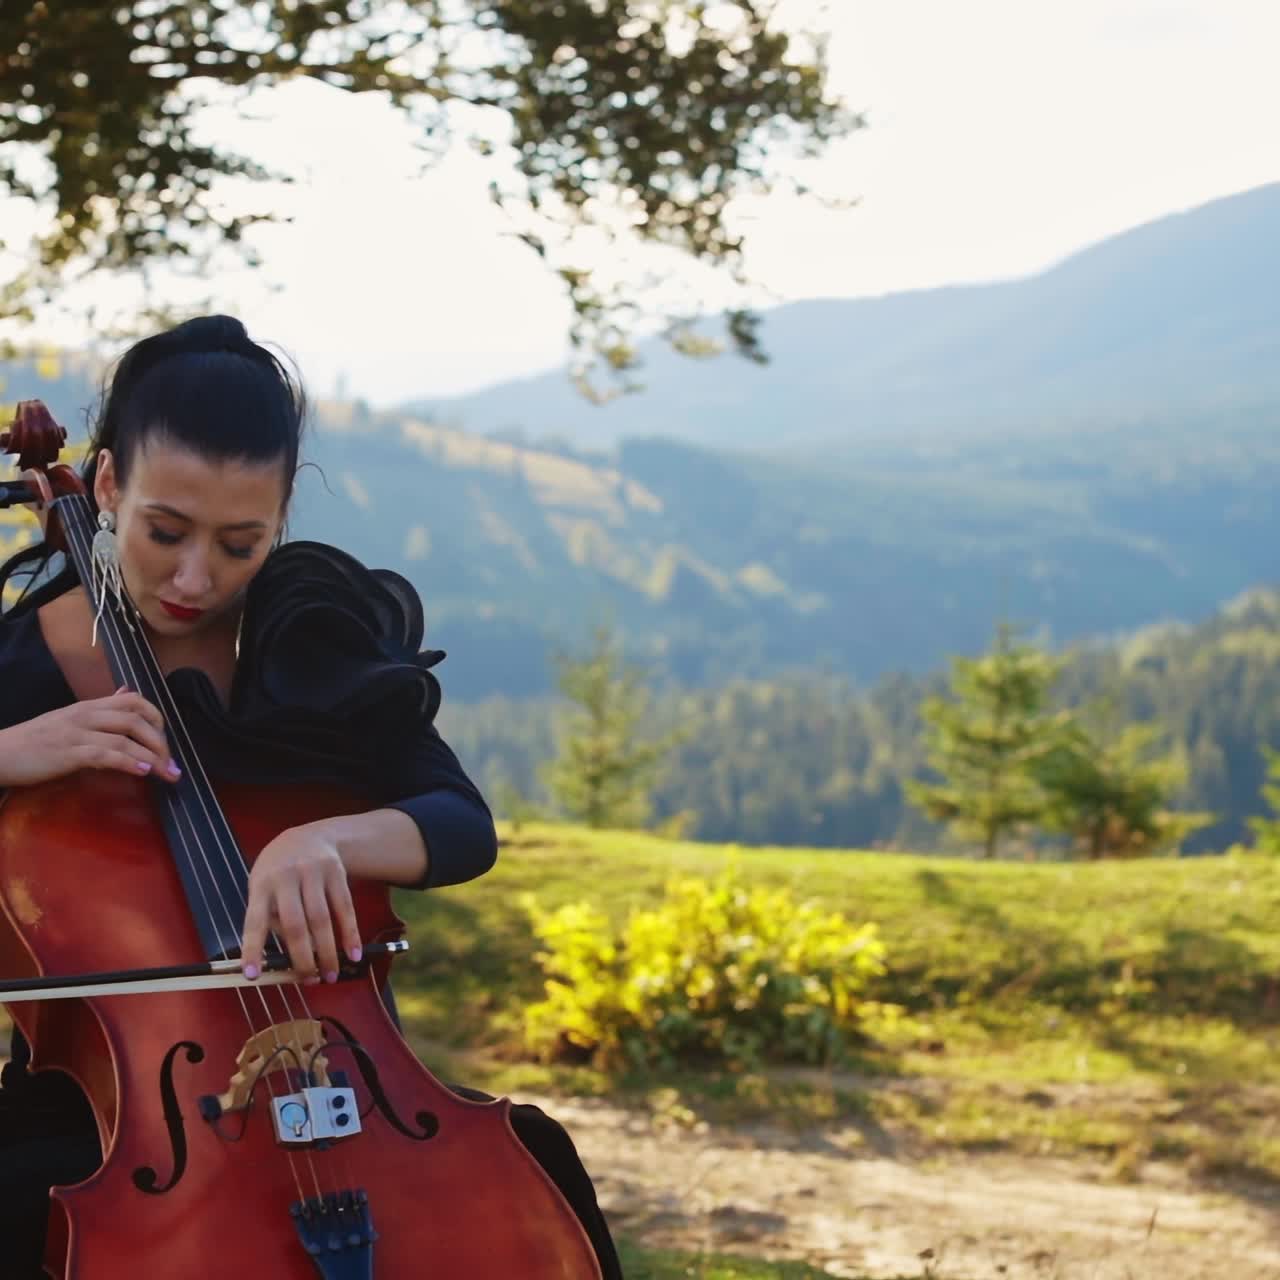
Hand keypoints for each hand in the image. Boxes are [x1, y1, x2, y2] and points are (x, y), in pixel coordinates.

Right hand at [0, 688, 178, 787]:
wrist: (0, 753)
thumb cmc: (36, 740)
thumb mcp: (71, 718)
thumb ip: (101, 708)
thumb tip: (127, 692)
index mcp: (89, 706)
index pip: (133, 700)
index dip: (156, 716)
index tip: (165, 738)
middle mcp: (86, 715)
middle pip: (136, 718)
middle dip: (160, 741)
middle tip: (172, 763)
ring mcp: (77, 733)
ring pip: (125, 737)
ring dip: (152, 756)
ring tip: (167, 772)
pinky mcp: (68, 753)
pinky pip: (105, 754)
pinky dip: (128, 762)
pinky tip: (143, 771)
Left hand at [240, 822, 362, 984]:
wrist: (308, 835)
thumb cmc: (279, 871)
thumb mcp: (263, 885)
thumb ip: (270, 916)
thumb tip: (286, 957)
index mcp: (262, 884)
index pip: (254, 921)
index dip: (252, 949)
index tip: (251, 975)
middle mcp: (287, 877)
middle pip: (295, 924)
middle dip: (302, 958)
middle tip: (308, 980)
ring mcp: (313, 873)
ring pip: (322, 919)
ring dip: (327, 952)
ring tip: (330, 975)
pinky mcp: (336, 872)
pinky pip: (344, 908)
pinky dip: (350, 933)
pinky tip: (353, 953)